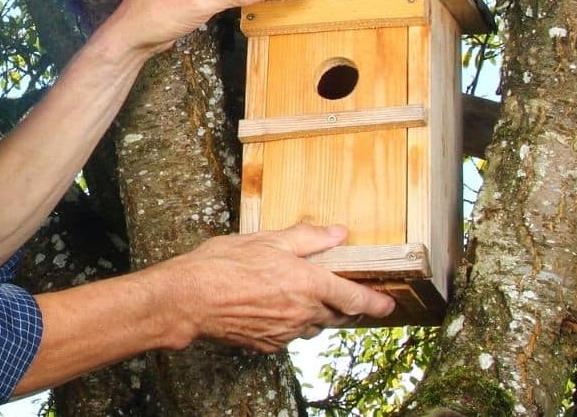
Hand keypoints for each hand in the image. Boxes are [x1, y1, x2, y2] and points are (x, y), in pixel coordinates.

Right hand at [154, 224, 395, 352]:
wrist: (188, 299)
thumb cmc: (224, 265)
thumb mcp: (269, 239)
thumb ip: (309, 237)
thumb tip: (338, 233)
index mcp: (308, 284)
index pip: (354, 298)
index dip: (375, 302)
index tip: (388, 305)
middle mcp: (302, 312)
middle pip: (339, 315)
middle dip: (348, 307)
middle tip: (348, 295)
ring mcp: (284, 332)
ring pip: (314, 326)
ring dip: (319, 314)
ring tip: (305, 296)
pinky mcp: (267, 344)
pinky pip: (290, 335)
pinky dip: (292, 322)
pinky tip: (276, 307)